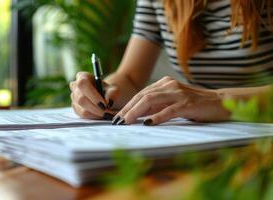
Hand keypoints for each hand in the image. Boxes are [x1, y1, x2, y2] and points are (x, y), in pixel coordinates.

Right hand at [69, 72, 119, 119]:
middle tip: (108, 113)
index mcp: (83, 76)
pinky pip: (83, 116)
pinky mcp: (75, 108)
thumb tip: (108, 101)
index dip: (93, 95)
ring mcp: (73, 98)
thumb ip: (112, 93)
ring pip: (82, 110)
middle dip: (96, 108)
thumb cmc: (108, 91)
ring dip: (96, 114)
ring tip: (107, 114)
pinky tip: (102, 115)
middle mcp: (75, 86)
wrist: (106, 97)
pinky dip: (94, 117)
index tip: (105, 104)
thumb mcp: (113, 90)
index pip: (83, 84)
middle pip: (81, 99)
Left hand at [112, 76, 230, 124]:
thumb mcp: (172, 102)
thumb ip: (156, 106)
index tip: (117, 117)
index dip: (127, 106)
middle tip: (117, 121)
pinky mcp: (187, 103)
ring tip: (126, 122)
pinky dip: (157, 117)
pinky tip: (148, 123)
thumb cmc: (194, 105)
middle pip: (142, 96)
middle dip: (127, 109)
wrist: (220, 102)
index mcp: (164, 84)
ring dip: (136, 112)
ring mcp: (178, 93)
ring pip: (151, 101)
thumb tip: (136, 115)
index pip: (141, 94)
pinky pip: (169, 110)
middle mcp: (169, 85)